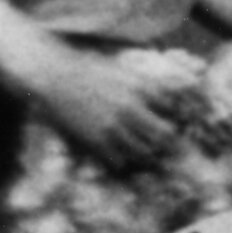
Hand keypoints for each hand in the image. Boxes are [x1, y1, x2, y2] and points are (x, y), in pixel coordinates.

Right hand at [34, 43, 206, 171]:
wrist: (54, 74)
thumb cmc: (87, 69)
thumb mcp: (123, 70)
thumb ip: (144, 84)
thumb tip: (168, 94)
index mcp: (141, 88)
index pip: (175, 109)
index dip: (177, 118)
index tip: (173, 123)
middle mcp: (132, 108)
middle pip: (166, 135)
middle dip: (167, 142)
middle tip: (162, 145)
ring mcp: (115, 126)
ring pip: (146, 153)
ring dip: (146, 155)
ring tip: (142, 155)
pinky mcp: (97, 140)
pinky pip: (120, 162)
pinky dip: (123, 162)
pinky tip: (119, 156)